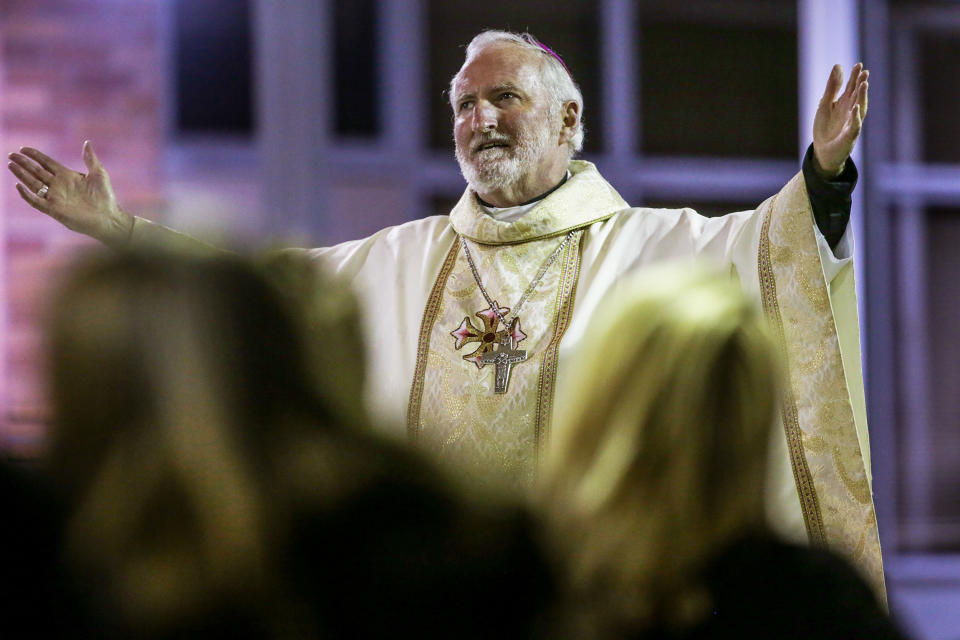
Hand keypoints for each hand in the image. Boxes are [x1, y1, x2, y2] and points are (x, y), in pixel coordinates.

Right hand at [7, 141, 132, 246]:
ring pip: (33, 184)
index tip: (23, 148)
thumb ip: (90, 158)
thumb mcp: (99, 173)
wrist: (109, 217)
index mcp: (67, 175)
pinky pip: (36, 201)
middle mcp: (58, 185)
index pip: (46, 163)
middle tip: (11, 155)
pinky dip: (27, 194)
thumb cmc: (105, 196)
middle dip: (23, 163)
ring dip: (22, 175)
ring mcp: (55, 197)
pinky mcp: (54, 209)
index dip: (35, 155)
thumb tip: (86, 142)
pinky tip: (19, 185)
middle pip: (36, 172)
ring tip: (11, 165)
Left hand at [812, 63, 868, 178]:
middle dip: (861, 84)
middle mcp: (851, 112)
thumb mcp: (825, 105)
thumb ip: (832, 88)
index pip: (851, 87)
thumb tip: (838, 66)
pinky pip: (855, 125)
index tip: (859, 65)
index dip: (855, 76)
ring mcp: (852, 123)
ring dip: (862, 96)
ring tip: (864, 84)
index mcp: (844, 104)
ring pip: (860, 108)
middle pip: (857, 96)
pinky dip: (856, 117)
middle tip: (864, 72)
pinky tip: (856, 108)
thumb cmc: (825, 128)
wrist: (823, 152)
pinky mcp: (849, 136)